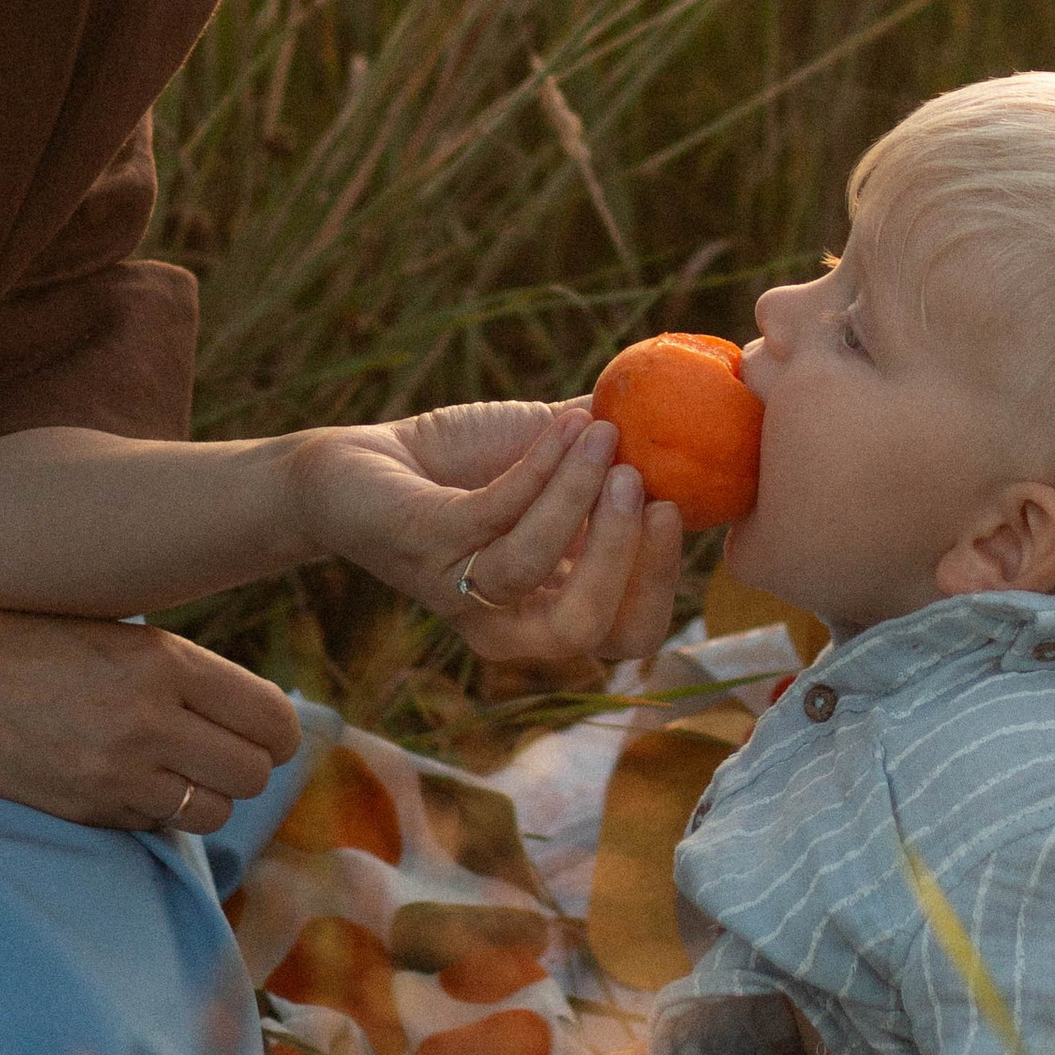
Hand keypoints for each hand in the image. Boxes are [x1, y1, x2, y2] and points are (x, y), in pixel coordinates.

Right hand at [0, 596, 301, 835]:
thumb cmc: (14, 636)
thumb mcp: (109, 631)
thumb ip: (174, 667)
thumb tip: (245, 710)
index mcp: (161, 659)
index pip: (271, 717)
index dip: (276, 730)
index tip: (261, 729)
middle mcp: (148, 718)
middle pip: (255, 773)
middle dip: (244, 766)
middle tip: (213, 750)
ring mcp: (114, 773)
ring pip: (213, 810)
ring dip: (202, 795)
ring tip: (166, 767)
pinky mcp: (82, 811)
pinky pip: (155, 826)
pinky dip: (153, 811)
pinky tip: (118, 779)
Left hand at [294, 400, 681, 666]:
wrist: (365, 459)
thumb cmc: (468, 464)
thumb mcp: (557, 458)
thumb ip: (618, 451)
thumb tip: (689, 420)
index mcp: (554, 606)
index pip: (627, 635)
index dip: (661, 584)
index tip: (675, 508)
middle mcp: (508, 616)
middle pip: (585, 632)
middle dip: (623, 556)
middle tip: (638, 483)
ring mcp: (460, 584)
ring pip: (528, 572)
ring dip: (574, 496)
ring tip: (599, 435)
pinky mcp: (421, 542)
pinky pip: (487, 517)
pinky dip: (537, 467)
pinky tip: (560, 425)